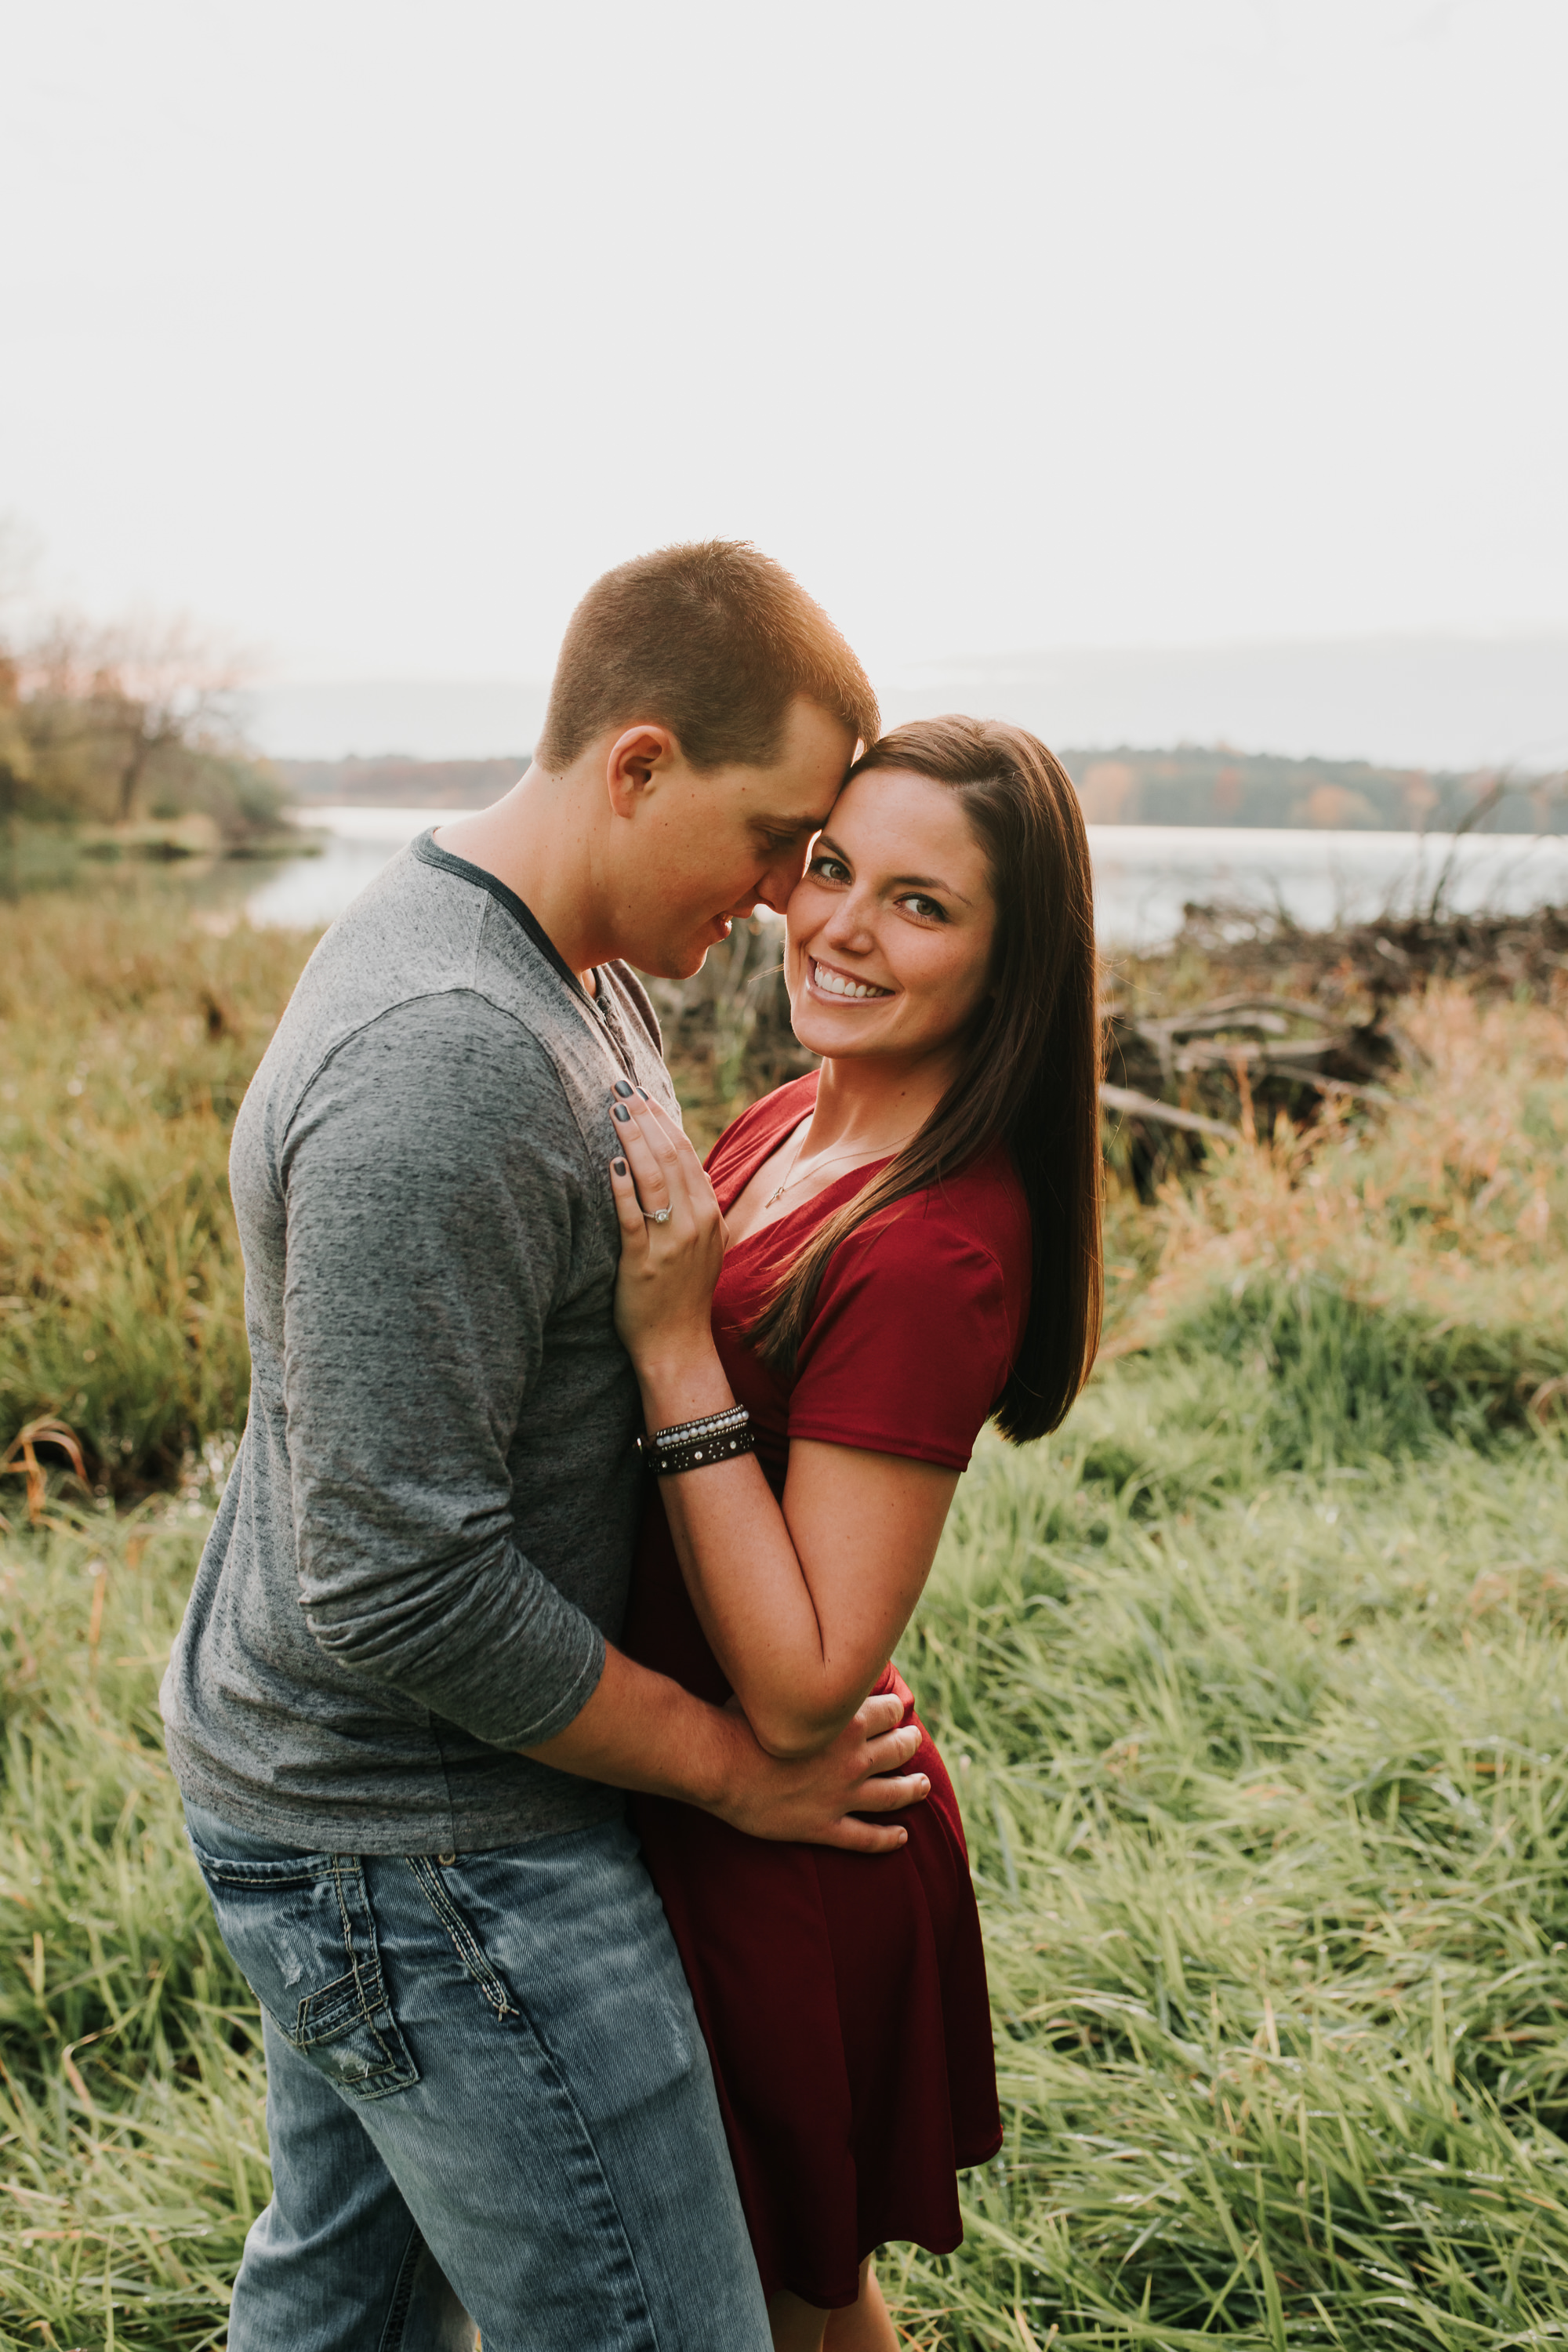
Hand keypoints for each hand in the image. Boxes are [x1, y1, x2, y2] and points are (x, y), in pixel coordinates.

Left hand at [608, 1090, 727, 1370]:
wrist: (677, 1344)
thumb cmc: (681, 1292)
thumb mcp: (701, 1243)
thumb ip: (691, 1206)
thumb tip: (671, 1165)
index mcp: (708, 1213)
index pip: (685, 1154)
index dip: (662, 1120)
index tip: (642, 1094)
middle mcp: (694, 1223)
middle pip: (670, 1157)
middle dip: (645, 1118)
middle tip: (621, 1089)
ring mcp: (670, 1243)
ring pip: (653, 1179)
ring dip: (633, 1140)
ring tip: (614, 1112)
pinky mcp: (643, 1263)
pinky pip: (633, 1218)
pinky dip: (623, 1187)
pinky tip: (611, 1162)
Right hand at [709, 1689, 929, 1853]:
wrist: (720, 1765)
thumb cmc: (740, 1720)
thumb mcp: (775, 1688)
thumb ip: (797, 1680)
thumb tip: (798, 1659)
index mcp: (844, 1722)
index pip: (887, 1711)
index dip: (894, 1710)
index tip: (897, 1709)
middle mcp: (852, 1759)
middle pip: (897, 1750)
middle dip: (909, 1743)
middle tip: (913, 1740)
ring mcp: (841, 1796)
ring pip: (892, 1794)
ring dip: (912, 1788)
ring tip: (924, 1784)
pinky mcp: (824, 1827)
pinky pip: (865, 1837)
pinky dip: (887, 1839)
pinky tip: (901, 1837)